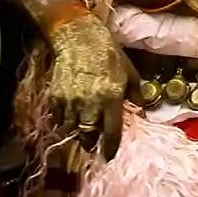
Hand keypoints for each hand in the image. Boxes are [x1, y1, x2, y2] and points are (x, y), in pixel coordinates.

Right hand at [46, 16, 128, 159]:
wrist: (80, 39)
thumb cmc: (110, 55)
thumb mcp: (130, 73)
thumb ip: (136, 94)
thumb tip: (142, 110)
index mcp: (112, 99)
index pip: (111, 132)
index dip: (110, 147)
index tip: (109, 156)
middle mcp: (90, 104)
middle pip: (88, 135)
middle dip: (90, 143)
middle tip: (93, 145)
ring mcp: (71, 101)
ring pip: (71, 129)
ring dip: (76, 133)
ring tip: (80, 133)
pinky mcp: (56, 97)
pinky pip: (58, 117)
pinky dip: (63, 121)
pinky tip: (68, 118)